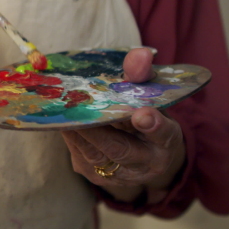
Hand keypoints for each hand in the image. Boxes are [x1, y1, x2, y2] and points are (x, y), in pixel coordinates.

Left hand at [61, 48, 185, 204]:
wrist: (139, 155)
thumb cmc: (144, 117)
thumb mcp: (149, 98)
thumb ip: (142, 76)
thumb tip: (140, 53)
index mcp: (166, 141)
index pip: (162, 133)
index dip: (152, 124)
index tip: (142, 114)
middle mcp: (146, 164)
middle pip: (120, 149)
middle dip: (98, 130)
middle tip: (79, 108)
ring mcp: (120, 175)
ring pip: (94, 153)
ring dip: (77, 131)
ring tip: (64, 109)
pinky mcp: (95, 175)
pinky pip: (79, 154)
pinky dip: (70, 135)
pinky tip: (62, 117)